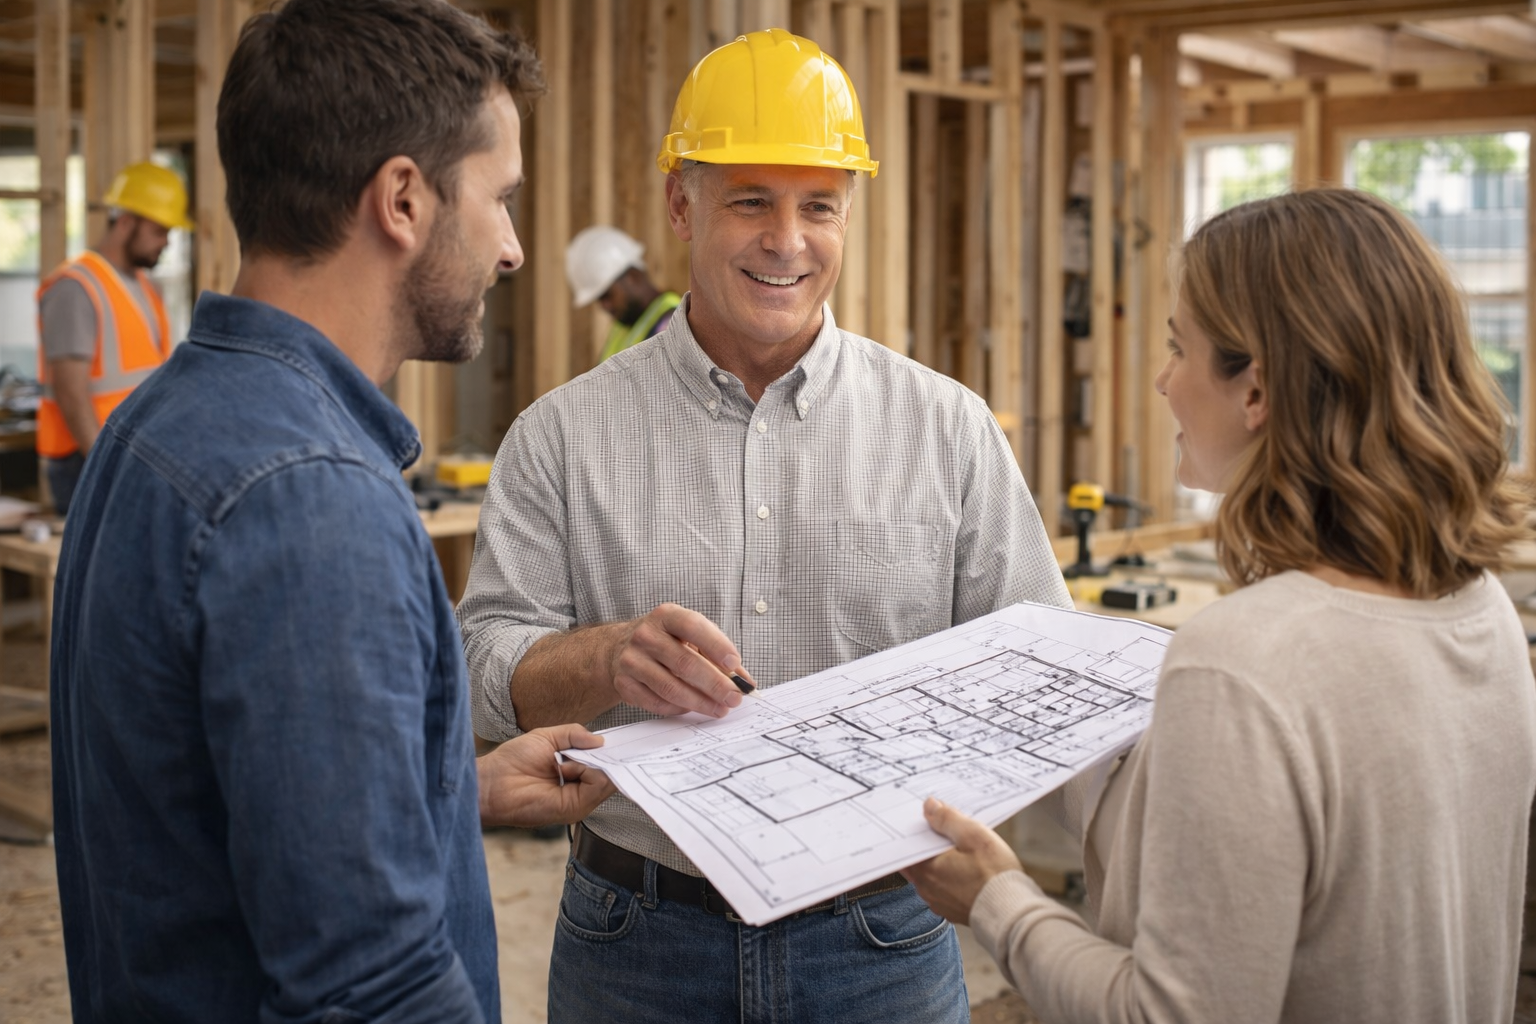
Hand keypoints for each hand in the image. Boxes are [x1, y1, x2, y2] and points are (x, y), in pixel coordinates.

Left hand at [477, 724, 616, 827]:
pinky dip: (587, 771)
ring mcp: (579, 800)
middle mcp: (580, 788)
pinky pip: (598, 786)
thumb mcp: (547, 737)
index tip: (619, 738)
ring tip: (565, 762)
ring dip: (591, 763)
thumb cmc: (512, 761)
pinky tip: (566, 769)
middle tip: (590, 746)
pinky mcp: (574, 808)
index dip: (611, 751)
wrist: (491, 783)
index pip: (604, 763)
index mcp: (575, 771)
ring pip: (608, 778)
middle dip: (605, 755)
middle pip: (611, 771)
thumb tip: (600, 741)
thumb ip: (574, 734)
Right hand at [608, 603, 755, 718]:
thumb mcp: (690, 636)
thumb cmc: (666, 640)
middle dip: (714, 684)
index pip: (693, 626)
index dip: (716, 645)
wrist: (620, 647)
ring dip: (700, 702)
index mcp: (666, 616)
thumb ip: (719, 656)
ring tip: (720, 709)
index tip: (735, 664)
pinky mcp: (624, 684)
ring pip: (671, 687)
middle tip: (734, 697)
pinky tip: (692, 708)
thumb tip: (747, 683)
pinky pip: (656, 702)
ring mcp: (632, 660)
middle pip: (684, 662)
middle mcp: (646, 635)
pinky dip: (678, 709)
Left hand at [902, 797, 1023, 925]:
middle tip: (943, 831)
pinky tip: (965, 870)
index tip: (927, 820)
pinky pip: (944, 889)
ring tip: (957, 849)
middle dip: (927, 846)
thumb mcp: (973, 836)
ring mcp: (938, 902)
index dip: (917, 831)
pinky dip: (949, 878)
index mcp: (926, 869)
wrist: (1012, 913)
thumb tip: (929, 806)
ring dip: (938, 863)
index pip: (907, 846)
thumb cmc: (994, 874)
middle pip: (917, 860)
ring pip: (930, 875)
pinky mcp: (952, 911)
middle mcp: (926, 888)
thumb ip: (948, 819)